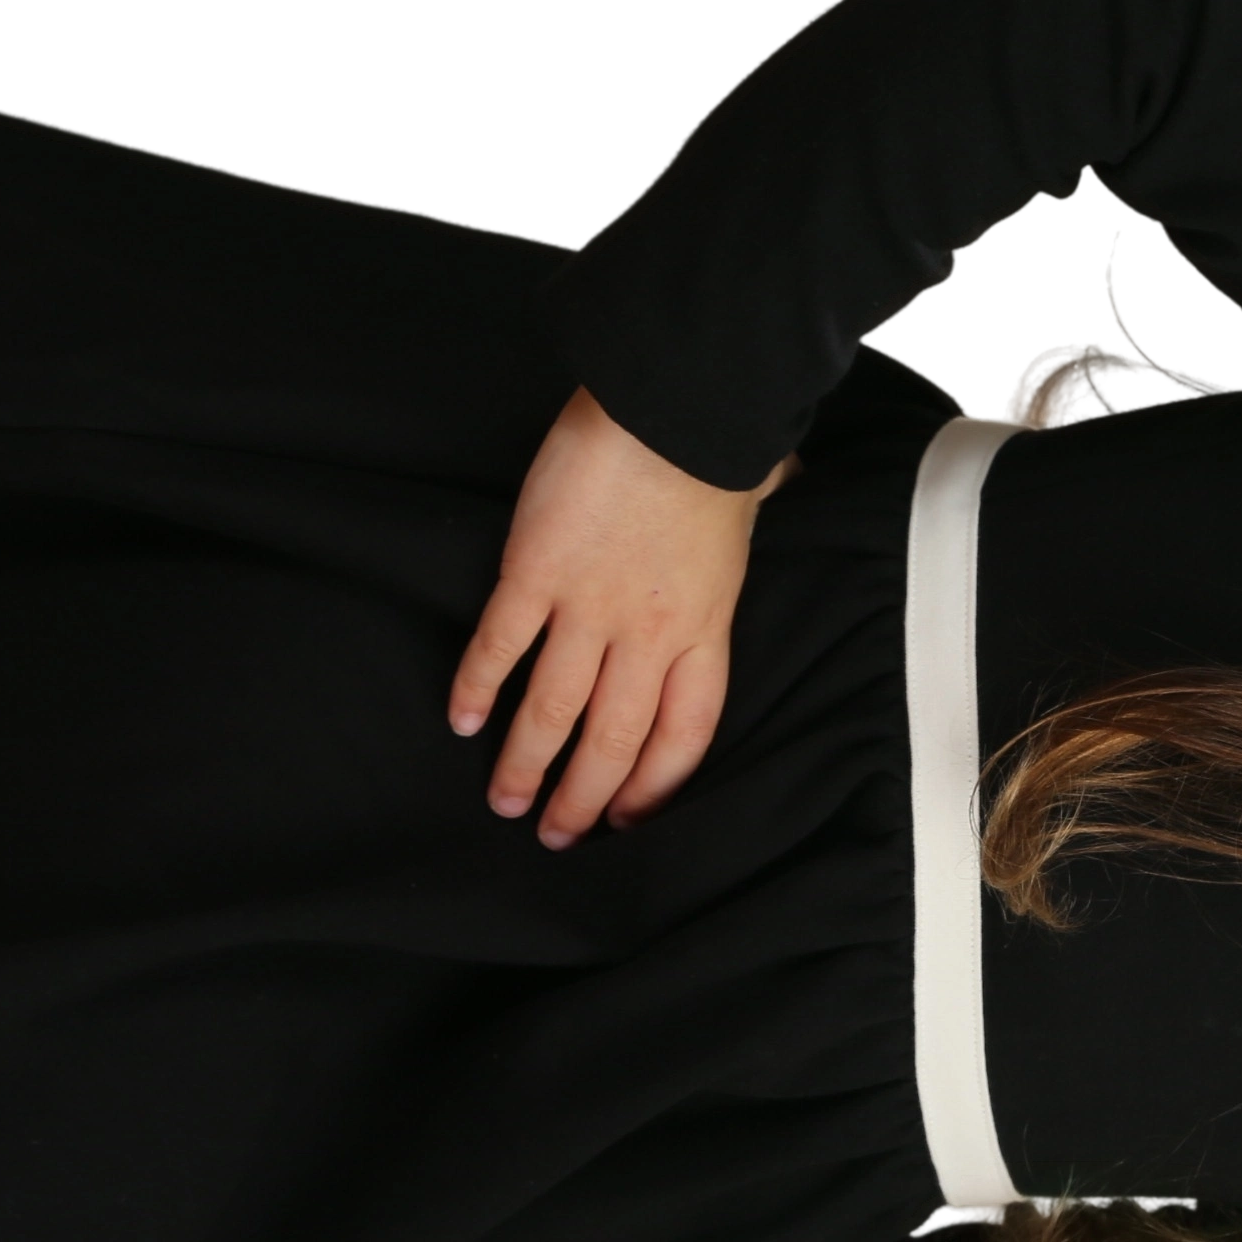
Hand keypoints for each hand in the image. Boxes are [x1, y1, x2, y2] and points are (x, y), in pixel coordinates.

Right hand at [450, 385, 795, 847]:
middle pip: (616, 740)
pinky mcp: (535, 573)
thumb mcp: (756, 509)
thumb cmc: (718, 448)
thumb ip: (748, 529)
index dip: (655, 786)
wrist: (674, 406)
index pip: (685, 735)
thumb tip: (780, 486)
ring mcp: (589, 608)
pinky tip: (462, 719)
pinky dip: (478, 687)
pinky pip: (501, 646)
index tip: (630, 819)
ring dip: (525, 762)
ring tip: (503, 802)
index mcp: (706, 629)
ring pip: (555, 711)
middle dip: (584, 797)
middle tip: (557, 835)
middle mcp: (650, 635)